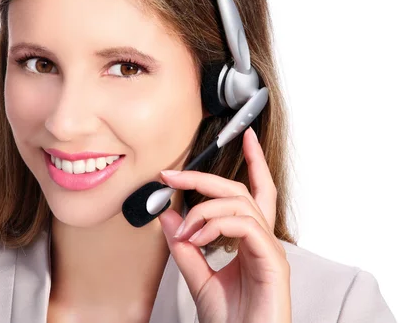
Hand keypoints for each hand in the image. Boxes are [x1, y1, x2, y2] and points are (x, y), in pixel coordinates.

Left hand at [158, 126, 290, 322]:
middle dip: (205, 178)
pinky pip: (246, 225)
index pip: (254, 192)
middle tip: (172, 176)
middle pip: (240, 191)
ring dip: (205, 209)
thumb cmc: (231, 321)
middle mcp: (264, 240)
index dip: (254, 162)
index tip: (244, 136)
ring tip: (186, 229)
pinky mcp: (273, 262)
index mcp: (251, 240)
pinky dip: (217, 224)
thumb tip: (168, 216)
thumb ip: (185, 247)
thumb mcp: (199, 278)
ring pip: (241, 203)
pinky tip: (199, 238)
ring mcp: (270, 250)